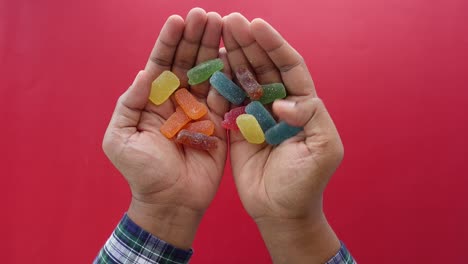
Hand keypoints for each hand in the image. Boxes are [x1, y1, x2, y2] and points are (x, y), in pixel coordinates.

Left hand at [102, 8, 227, 248]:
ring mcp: (200, 110)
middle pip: (188, 62)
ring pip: (209, 74)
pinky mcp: (220, 123)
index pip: (162, 64)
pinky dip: (230, 76)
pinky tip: (234, 54)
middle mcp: (178, 100)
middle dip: (196, 38)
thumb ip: (129, 104)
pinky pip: (226, 96)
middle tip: (206, 15)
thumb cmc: (142, 172)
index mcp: (153, 100)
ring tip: (223, 25)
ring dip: (214, 49)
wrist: (171, 201)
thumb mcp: (121, 138)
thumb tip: (144, 73)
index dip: (169, 42)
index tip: (178, 20)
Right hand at [224, 13, 343, 261]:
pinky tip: (208, 63)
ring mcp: (257, 113)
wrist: (281, 211)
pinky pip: (226, 99)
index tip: (257, 25)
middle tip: (230, 21)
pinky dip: (218, 81)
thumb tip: (282, 101)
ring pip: (243, 77)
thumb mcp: (323, 149)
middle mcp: (279, 103)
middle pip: (263, 65)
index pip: (289, 65)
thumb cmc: (306, 183)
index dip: (274, 44)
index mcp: (303, 104)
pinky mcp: (237, 126)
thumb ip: (310, 117)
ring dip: (231, 55)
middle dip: (248, 42)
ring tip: (217, 32)